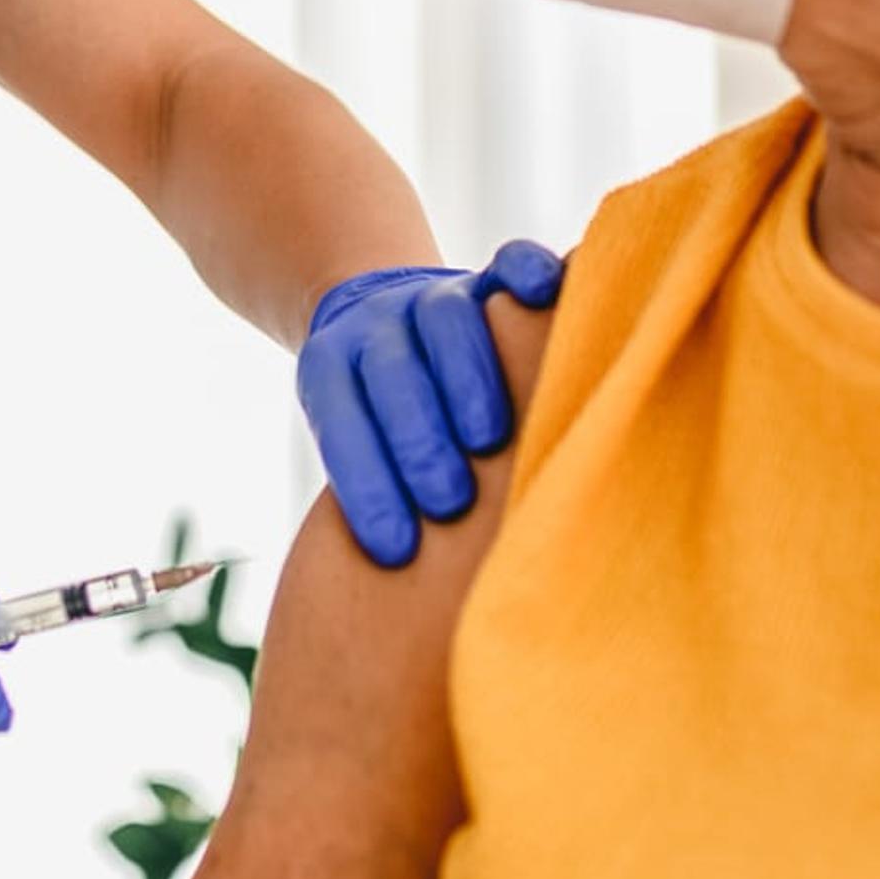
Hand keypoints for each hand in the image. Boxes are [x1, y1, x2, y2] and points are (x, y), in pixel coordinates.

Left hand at [297, 239, 565, 567]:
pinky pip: (506, 262)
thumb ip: (376, 491)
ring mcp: (433, 298)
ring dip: (466, 375)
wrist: (379, 313)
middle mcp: (379, 329)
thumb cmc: (382, 420)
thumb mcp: (357, 444)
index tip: (394, 549)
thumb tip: (400, 615)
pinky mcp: (486, 279)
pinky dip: (527, 273)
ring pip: (444, 320)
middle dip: (416, 438)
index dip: (364, 484)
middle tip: (446, 501)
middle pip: (389, 373)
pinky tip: (548, 298)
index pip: (340, 423)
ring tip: (491, 439)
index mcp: (332, 371)